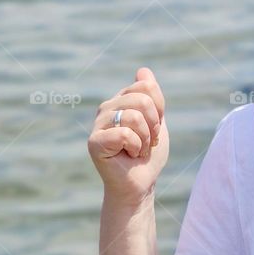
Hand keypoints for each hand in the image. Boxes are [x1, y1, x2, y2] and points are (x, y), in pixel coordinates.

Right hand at [88, 66, 168, 206]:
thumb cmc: (148, 155)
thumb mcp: (157, 120)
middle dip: (154, 124)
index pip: (146, 86)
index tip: (155, 126)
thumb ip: (151, 96)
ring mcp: (98, 124)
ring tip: (138, 150)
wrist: (140, 184)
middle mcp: (106, 108)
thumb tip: (142, 70)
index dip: (159, 108)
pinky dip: (135, 147)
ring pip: (134, 116)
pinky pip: (125, 134)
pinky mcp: (94, 142)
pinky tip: (128, 156)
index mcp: (121, 100)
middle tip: (147, 141)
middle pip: (142, 99)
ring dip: (145, 138)